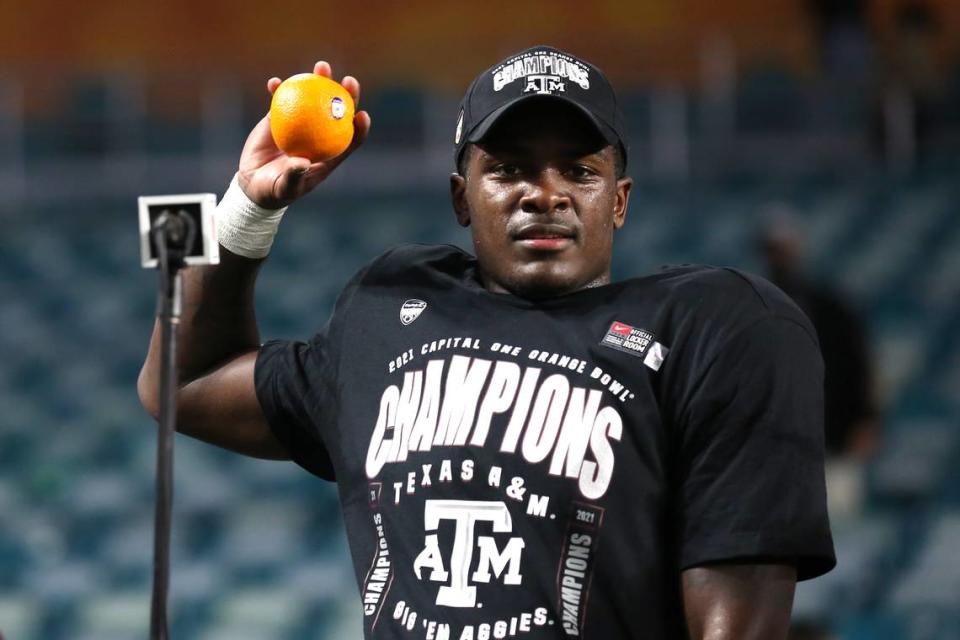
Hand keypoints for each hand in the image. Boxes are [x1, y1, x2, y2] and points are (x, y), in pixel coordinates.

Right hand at [236, 60, 370, 208]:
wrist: (253, 184)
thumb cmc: (275, 190)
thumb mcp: (285, 187)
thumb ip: (294, 175)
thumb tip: (303, 162)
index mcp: (328, 154)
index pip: (351, 139)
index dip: (360, 127)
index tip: (362, 115)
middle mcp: (318, 136)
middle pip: (338, 112)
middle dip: (347, 95)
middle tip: (349, 81)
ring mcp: (300, 124)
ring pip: (314, 99)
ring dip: (319, 81)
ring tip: (322, 67)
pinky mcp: (279, 118)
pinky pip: (282, 100)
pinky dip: (279, 90)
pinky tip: (275, 82)